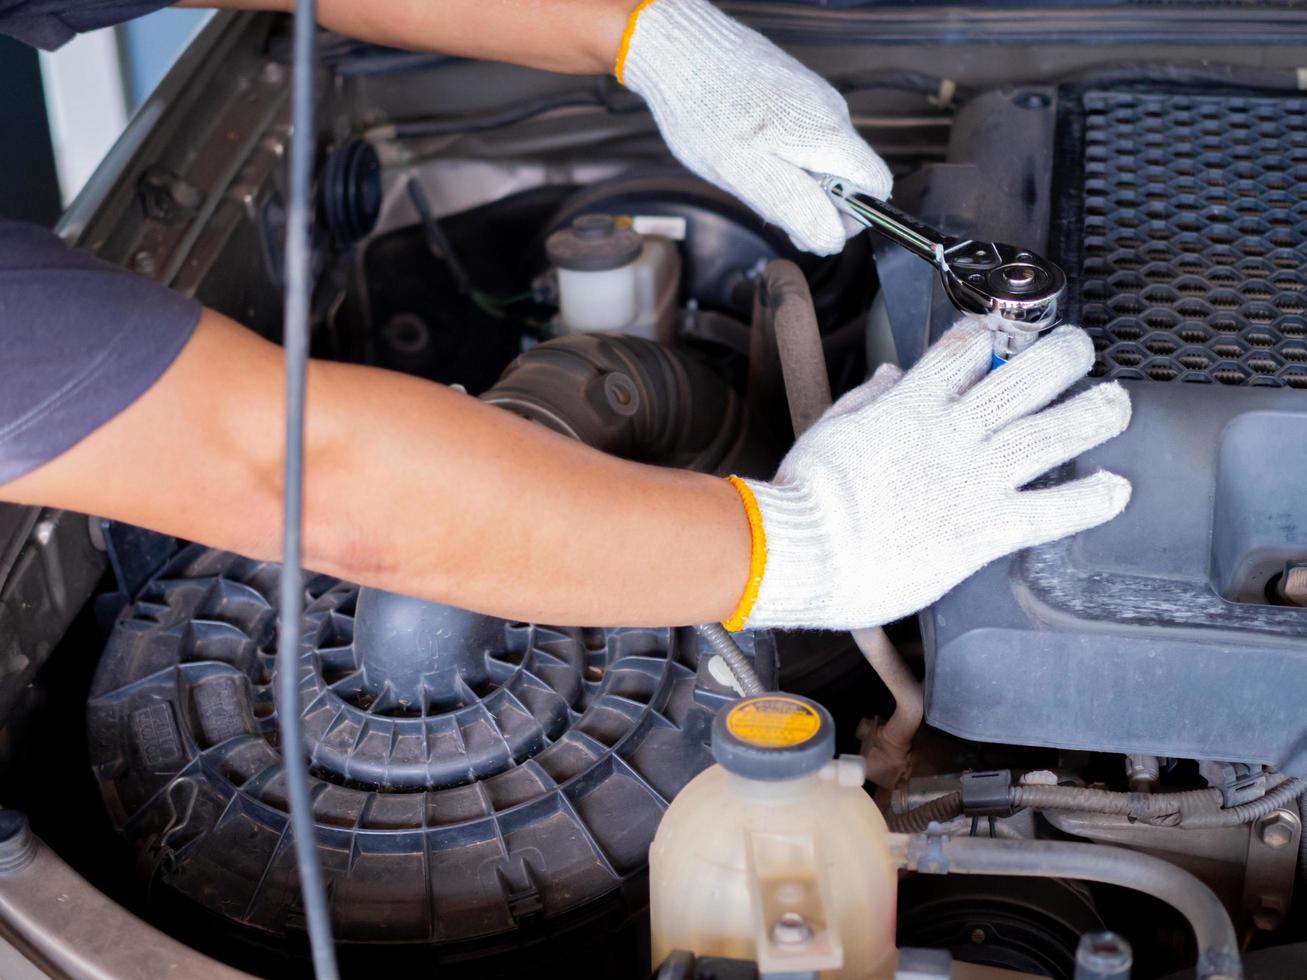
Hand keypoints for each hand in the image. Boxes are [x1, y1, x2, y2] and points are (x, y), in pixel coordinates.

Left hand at [619, 0, 891, 254]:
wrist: (680, 50)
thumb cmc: (704, 110)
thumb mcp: (746, 175)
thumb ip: (796, 208)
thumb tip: (832, 238)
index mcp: (828, 134)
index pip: (876, 188)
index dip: (847, 217)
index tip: (807, 221)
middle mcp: (832, 112)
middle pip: (849, 176)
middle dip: (815, 200)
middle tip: (766, 199)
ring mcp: (816, 98)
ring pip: (824, 158)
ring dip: (795, 177)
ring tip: (750, 168)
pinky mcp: (797, 92)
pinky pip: (805, 138)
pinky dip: (783, 153)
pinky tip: (748, 147)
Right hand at [738, 319, 1132, 629]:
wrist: (800, 550)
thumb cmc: (803, 497)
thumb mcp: (829, 428)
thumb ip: (869, 399)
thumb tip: (892, 377)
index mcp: (909, 404)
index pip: (964, 350)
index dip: (991, 336)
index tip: (1003, 336)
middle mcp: (952, 432)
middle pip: (1026, 377)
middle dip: (1063, 356)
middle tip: (1081, 350)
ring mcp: (973, 479)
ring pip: (1052, 432)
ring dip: (1094, 413)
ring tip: (1117, 402)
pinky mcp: (983, 529)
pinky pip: (1051, 510)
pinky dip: (1090, 500)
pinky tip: (1116, 490)